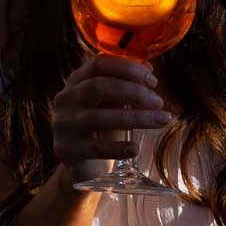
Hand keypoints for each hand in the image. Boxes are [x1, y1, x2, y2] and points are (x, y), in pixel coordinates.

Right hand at [52, 55, 172, 165]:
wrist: (79, 161)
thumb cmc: (100, 126)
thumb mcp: (109, 101)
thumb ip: (125, 85)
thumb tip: (148, 70)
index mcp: (76, 80)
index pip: (99, 64)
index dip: (127, 69)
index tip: (153, 80)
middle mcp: (66, 99)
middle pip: (99, 87)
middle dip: (134, 92)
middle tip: (159, 102)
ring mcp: (64, 124)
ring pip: (100, 117)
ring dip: (136, 117)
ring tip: (161, 120)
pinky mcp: (67, 149)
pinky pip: (96, 148)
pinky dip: (119, 147)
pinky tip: (136, 149)